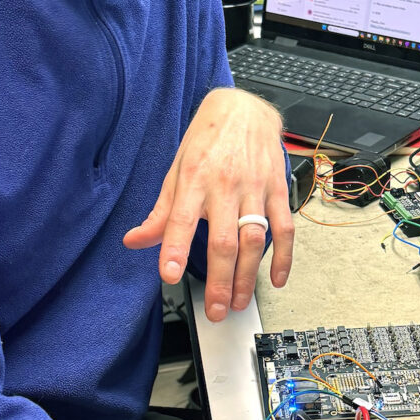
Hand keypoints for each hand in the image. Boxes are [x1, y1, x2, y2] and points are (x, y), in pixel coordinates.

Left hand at [122, 87, 292, 321]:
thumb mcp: (176, 168)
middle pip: (224, 240)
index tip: (170, 275)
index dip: (175, 248)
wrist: (244, 108)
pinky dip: (284, 255)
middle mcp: (225, 184)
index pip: (181, 218)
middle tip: (215, 311)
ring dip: (247, 275)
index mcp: (194, 178)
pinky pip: (284, 226)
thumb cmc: (207, 139)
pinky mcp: (277, 188)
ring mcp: (255, 187)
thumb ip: (161, 211)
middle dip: (220, 281)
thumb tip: (134, 240)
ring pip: (254, 238)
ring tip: (238, 302)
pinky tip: (275, 278)